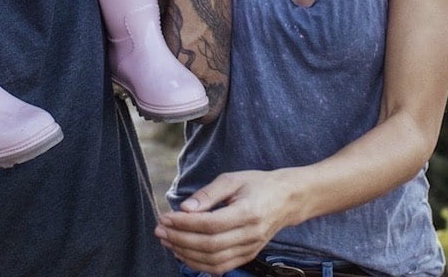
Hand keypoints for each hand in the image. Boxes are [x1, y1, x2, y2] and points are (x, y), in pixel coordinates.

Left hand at [155, 171, 297, 274]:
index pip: (210, 224)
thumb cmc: (258, 185)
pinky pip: (220, 267)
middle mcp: (250, 235)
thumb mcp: (233, 179)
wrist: (287, 200)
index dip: (185, 223)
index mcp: (248, 213)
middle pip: (209, 245)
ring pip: (213, 261)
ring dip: (185, 253)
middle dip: (180, 239)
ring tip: (167, 241)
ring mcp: (250, 249)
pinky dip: (199, 264)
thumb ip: (208, 194)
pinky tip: (183, 253)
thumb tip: (184, 209)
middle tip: (160, 229)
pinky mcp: (248, 256)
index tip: (165, 216)